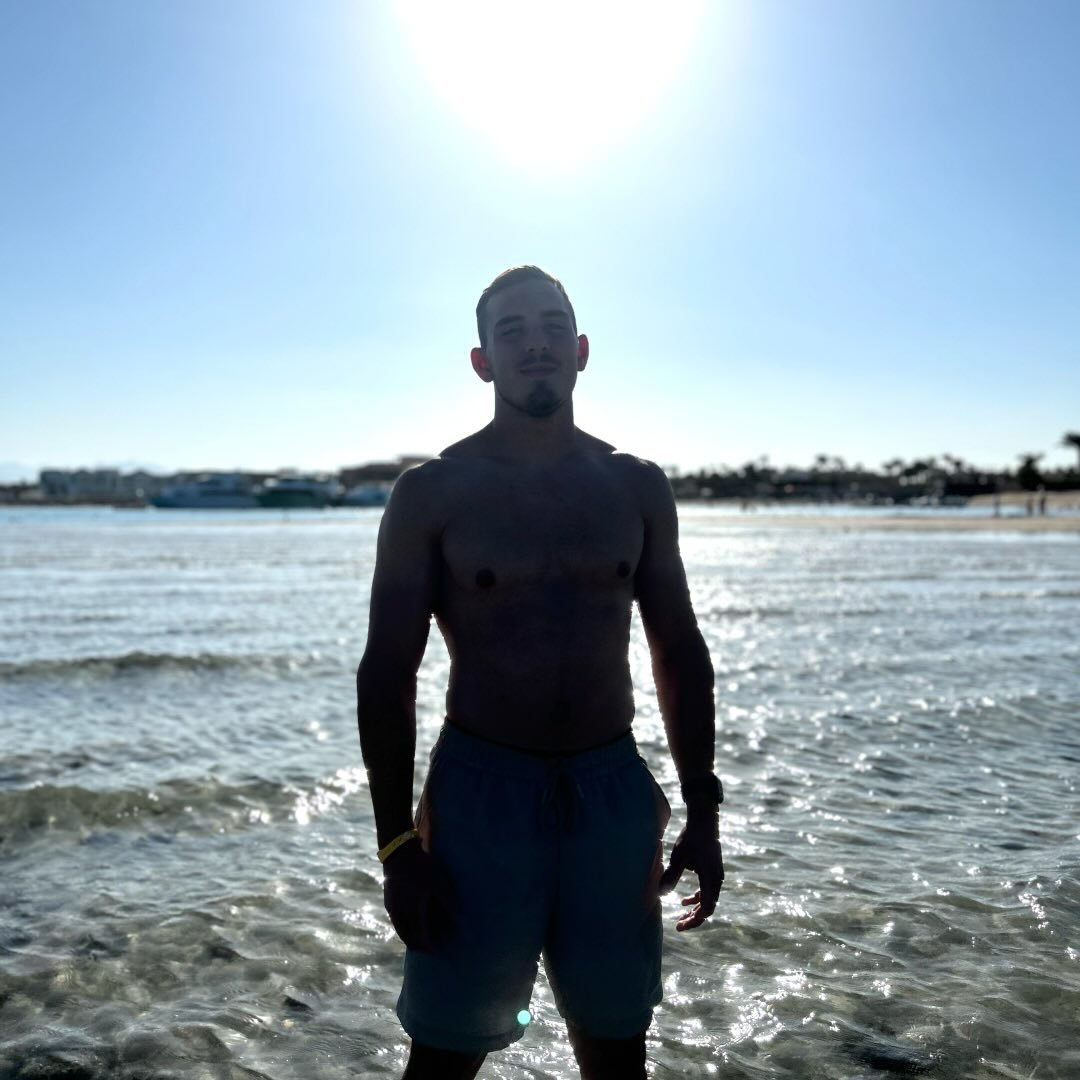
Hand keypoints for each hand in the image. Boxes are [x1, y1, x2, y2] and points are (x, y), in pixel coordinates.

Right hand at [382, 841, 453, 951]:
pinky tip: (408, 925)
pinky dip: (402, 928)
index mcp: (414, 911)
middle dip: (418, 946)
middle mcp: (400, 914)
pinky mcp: (388, 901)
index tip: (436, 952)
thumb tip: (460, 922)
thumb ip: (449, 904)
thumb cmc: (422, 867)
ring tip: (417, 942)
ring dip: (409, 939)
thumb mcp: (439, 883)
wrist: (399, 853)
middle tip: (427, 951)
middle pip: (408, 938)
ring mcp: (392, 908)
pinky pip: (395, 921)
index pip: (421, 937)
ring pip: (400, 931)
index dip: (429, 946)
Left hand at [658, 816, 723, 930]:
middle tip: (679, 925)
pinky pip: (707, 891)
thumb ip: (671, 875)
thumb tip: (661, 894)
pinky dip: (697, 898)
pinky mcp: (713, 871)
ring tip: (681, 916)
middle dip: (694, 918)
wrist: (704, 821)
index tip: (680, 926)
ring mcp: (716, 876)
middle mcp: (717, 880)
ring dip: (696, 909)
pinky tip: (684, 900)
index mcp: (710, 878)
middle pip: (708, 907)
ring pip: (708, 900)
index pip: (706, 908)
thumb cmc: (691, 837)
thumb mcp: (679, 856)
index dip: (694, 920)